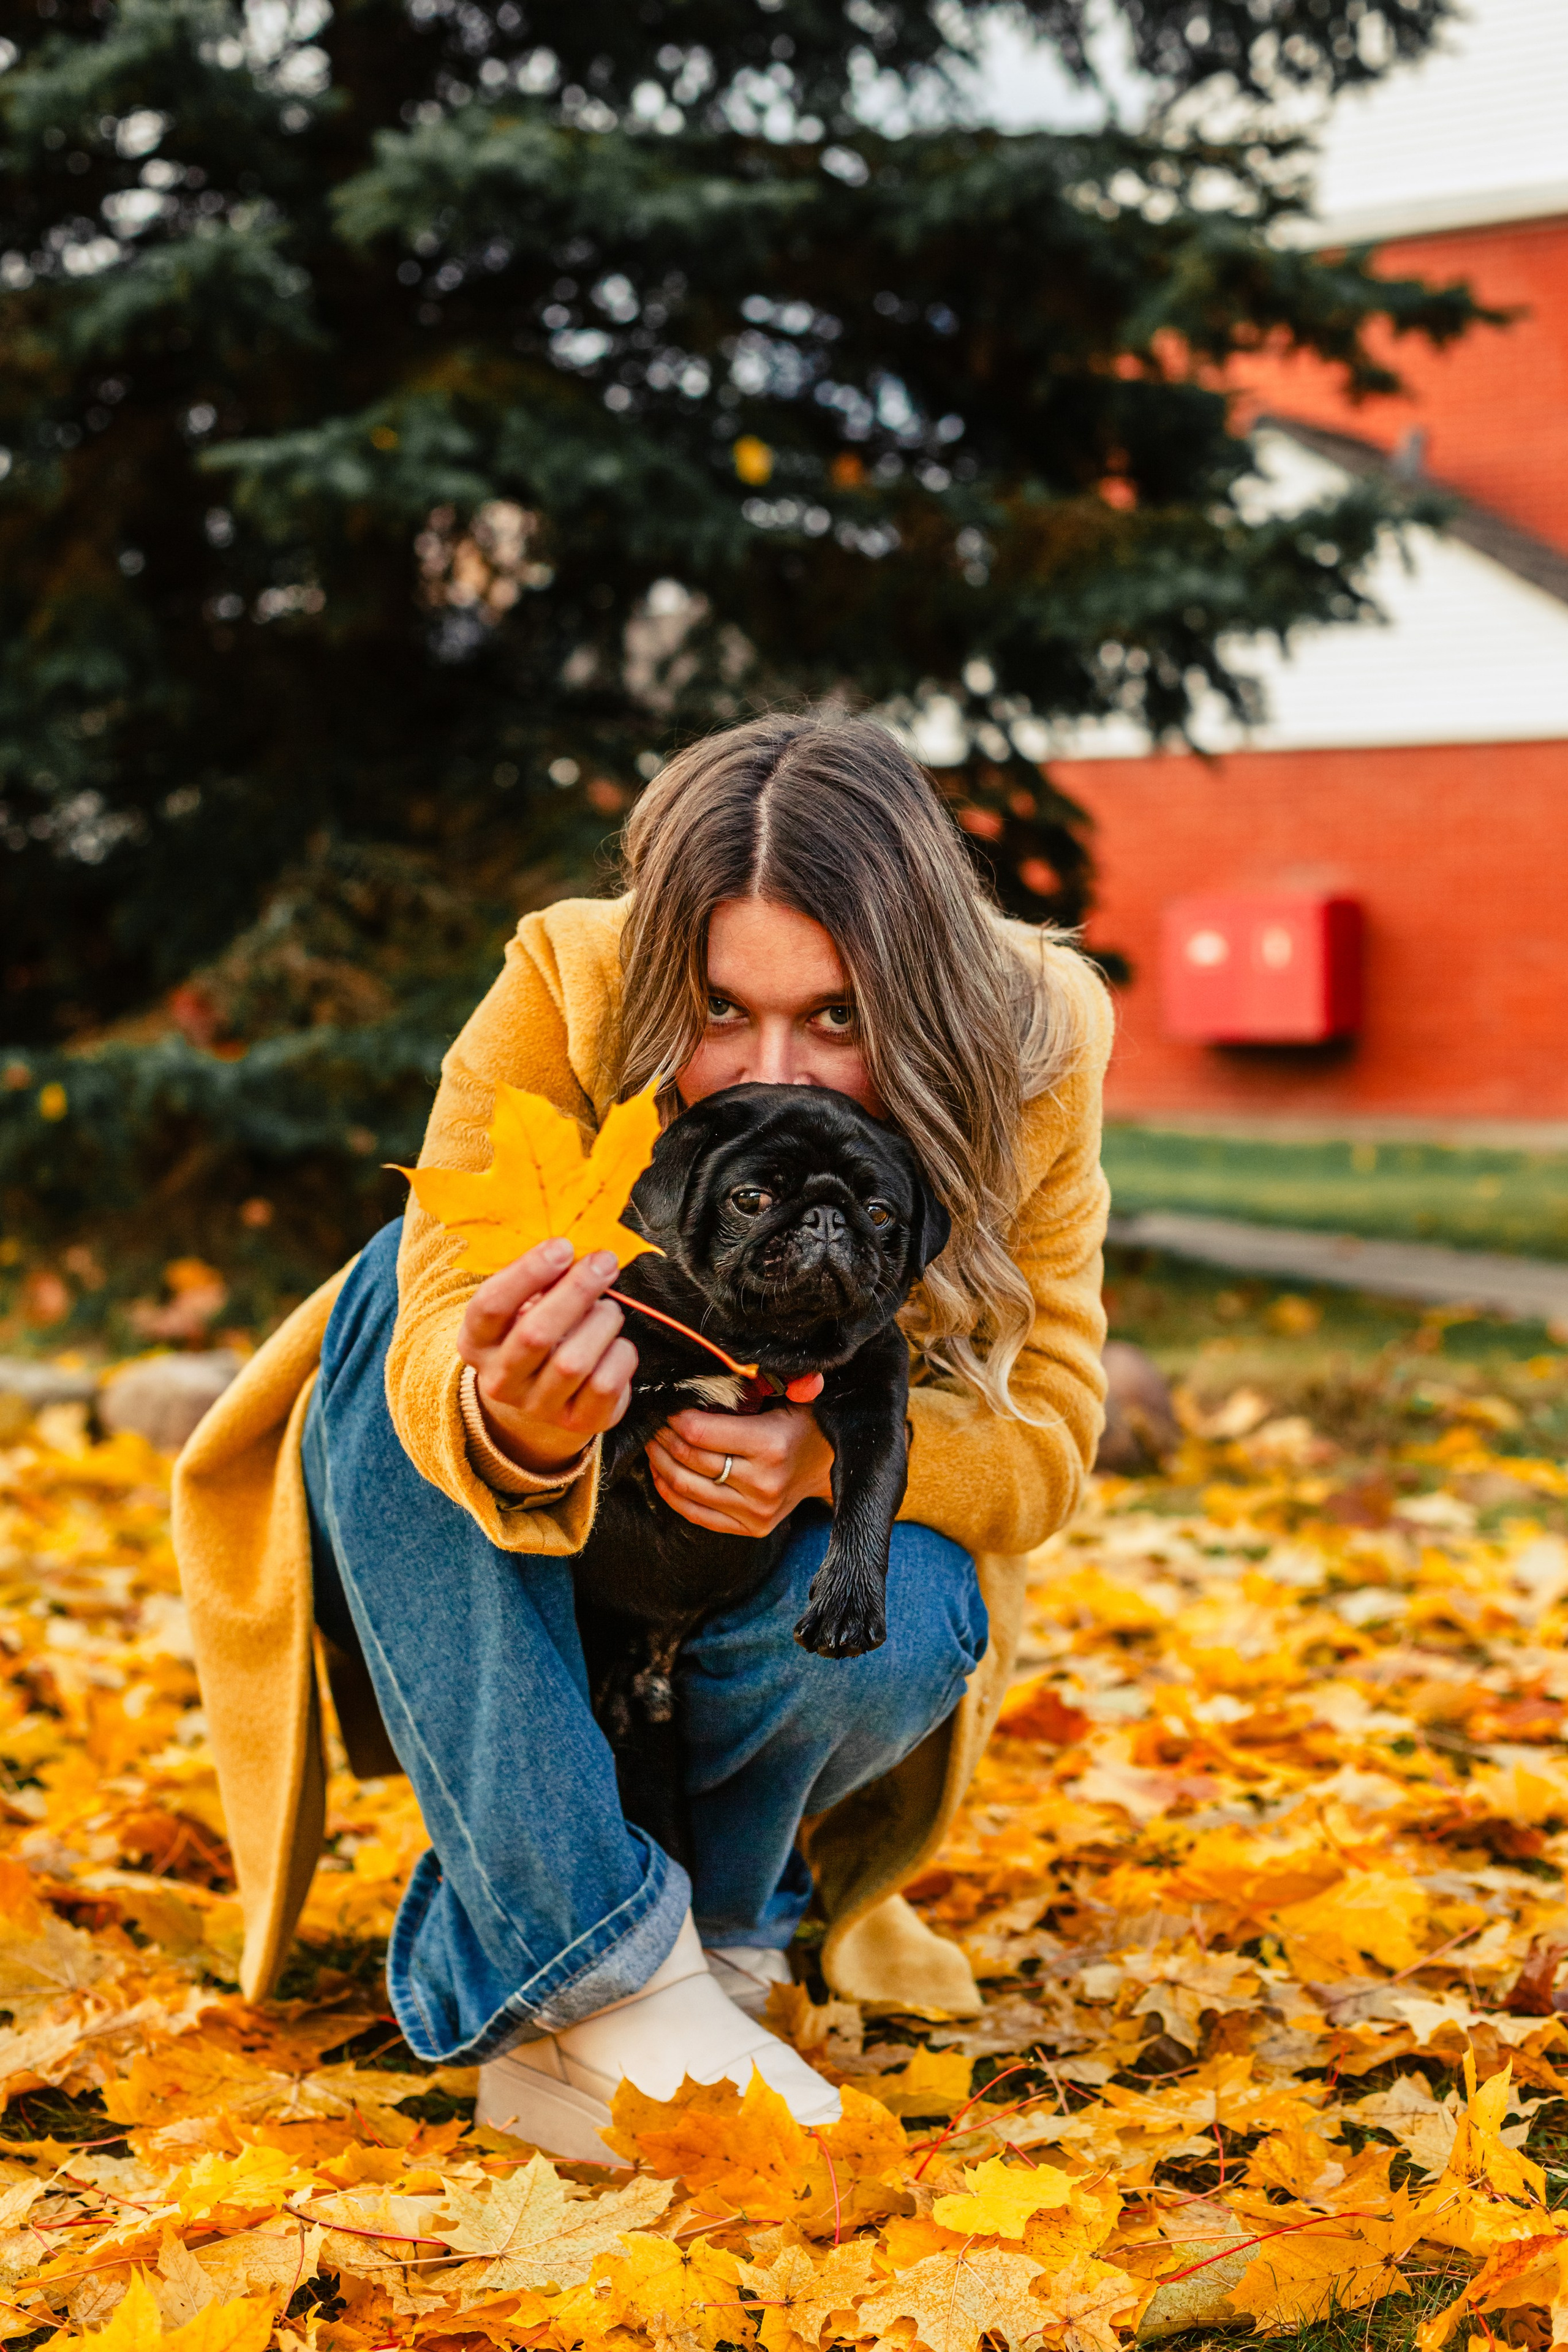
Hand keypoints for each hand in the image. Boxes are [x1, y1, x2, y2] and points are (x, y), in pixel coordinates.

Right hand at [457, 1240, 637, 1475]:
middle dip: (575, 1291)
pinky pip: (605, 1384)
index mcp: (476, 1342)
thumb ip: (541, 1282)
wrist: (545, 1397)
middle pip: (534, 1334)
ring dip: (600, 1323)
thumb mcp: (523, 1306)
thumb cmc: (536, 1332)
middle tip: (604, 1262)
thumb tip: (576, 1254)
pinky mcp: (578, 1423)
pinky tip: (616, 1343)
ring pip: (572, 1362)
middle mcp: (499, 1380)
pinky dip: (620, 1354)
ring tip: (608, 1309)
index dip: (527, 1273)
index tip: (562, 1246)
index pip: (490, 1306)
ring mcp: (537, 1407)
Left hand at [647, 1388, 832, 1537]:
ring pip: (686, 1488)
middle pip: (689, 1459)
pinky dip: (671, 1493)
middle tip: (652, 1421)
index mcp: (771, 1444)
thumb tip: (764, 1364)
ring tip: (654, 1443)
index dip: (674, 1418)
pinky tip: (662, 1472)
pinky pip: (696, 1514)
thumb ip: (784, 1380)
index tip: (666, 1405)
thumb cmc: (804, 1424)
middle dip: (663, 1437)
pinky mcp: (751, 1528)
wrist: (829, 1469)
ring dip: (660, 1463)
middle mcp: (763, 1483)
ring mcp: (756, 1511)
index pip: (700, 1432)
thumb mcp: (795, 1397)